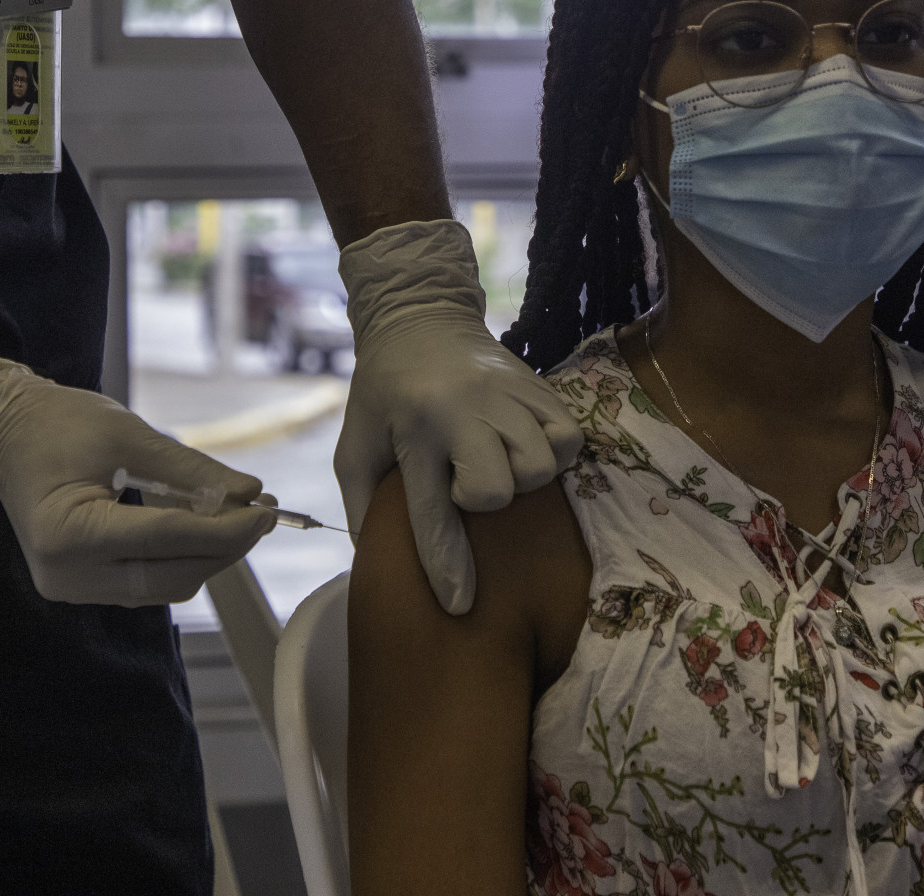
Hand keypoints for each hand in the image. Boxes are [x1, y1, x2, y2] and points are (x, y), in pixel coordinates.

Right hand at [0, 356, 276, 606]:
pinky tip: (207, 529)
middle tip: (264, 513)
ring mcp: (71, 587)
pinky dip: (182, 558)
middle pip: (171, 575)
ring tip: (242, 517)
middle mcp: (66, 574)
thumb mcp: (129, 435)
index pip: (167, 540)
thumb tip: (250, 493)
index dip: (225, 530)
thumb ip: (192, 470)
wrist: (5, 436)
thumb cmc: (58, 425)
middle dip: (224, 546)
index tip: (267, 512)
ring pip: (165, 585)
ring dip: (208, 555)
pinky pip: (147, 582)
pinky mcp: (82, 586)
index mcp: (68, 533)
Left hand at [335, 220, 583, 613]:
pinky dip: (554, 451)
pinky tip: (526, 446)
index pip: (433, 509)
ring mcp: (507, 396)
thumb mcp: (354, 445)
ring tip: (500, 462)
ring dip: (524, 477)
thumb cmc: (381, 393)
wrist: (418, 318)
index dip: (447, 564)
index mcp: (414, 429)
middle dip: (488, 499)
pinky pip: (568, 437)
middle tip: (468, 482)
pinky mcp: (538, 386)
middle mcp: (464, 411)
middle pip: (500, 488)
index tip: (458, 605)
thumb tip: (375, 564)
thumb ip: (362, 504)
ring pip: (542, 463)